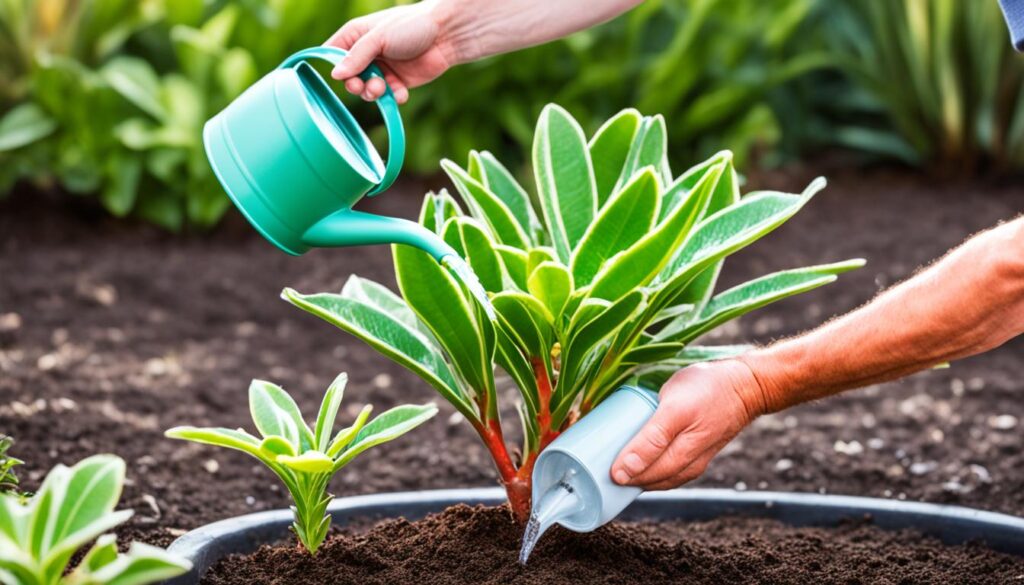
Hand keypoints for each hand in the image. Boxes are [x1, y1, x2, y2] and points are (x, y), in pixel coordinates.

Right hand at [324, 0, 463, 103]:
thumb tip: (335, 76)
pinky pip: (389, 97)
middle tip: (360, 85)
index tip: (337, 75)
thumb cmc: (410, 26)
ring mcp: (383, 69)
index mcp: (357, 35)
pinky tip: (401, 91)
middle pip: (349, 77)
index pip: (333, 52)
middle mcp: (368, 54)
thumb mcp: (379, 38)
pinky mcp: (399, 83)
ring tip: (381, 86)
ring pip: (367, 90)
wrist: (446, 35)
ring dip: (372, 92)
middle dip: (354, 84)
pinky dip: (393, 97)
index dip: (332, 65)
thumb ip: (357, 56)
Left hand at [611, 359, 765, 489]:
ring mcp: (694, 460)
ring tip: (613, 460)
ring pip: (659, 477)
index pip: (641, 477)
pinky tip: (637, 457)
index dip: (617, 475)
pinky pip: (668, 468)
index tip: (595, 467)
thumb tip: (624, 472)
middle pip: (648, 479)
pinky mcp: (696, 452)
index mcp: (680, 456)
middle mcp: (687, 464)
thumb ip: (651, 439)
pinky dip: (650, 466)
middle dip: (623, 476)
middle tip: (598, 462)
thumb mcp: (674, 409)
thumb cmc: (708, 389)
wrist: (746, 384)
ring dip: (636, 473)